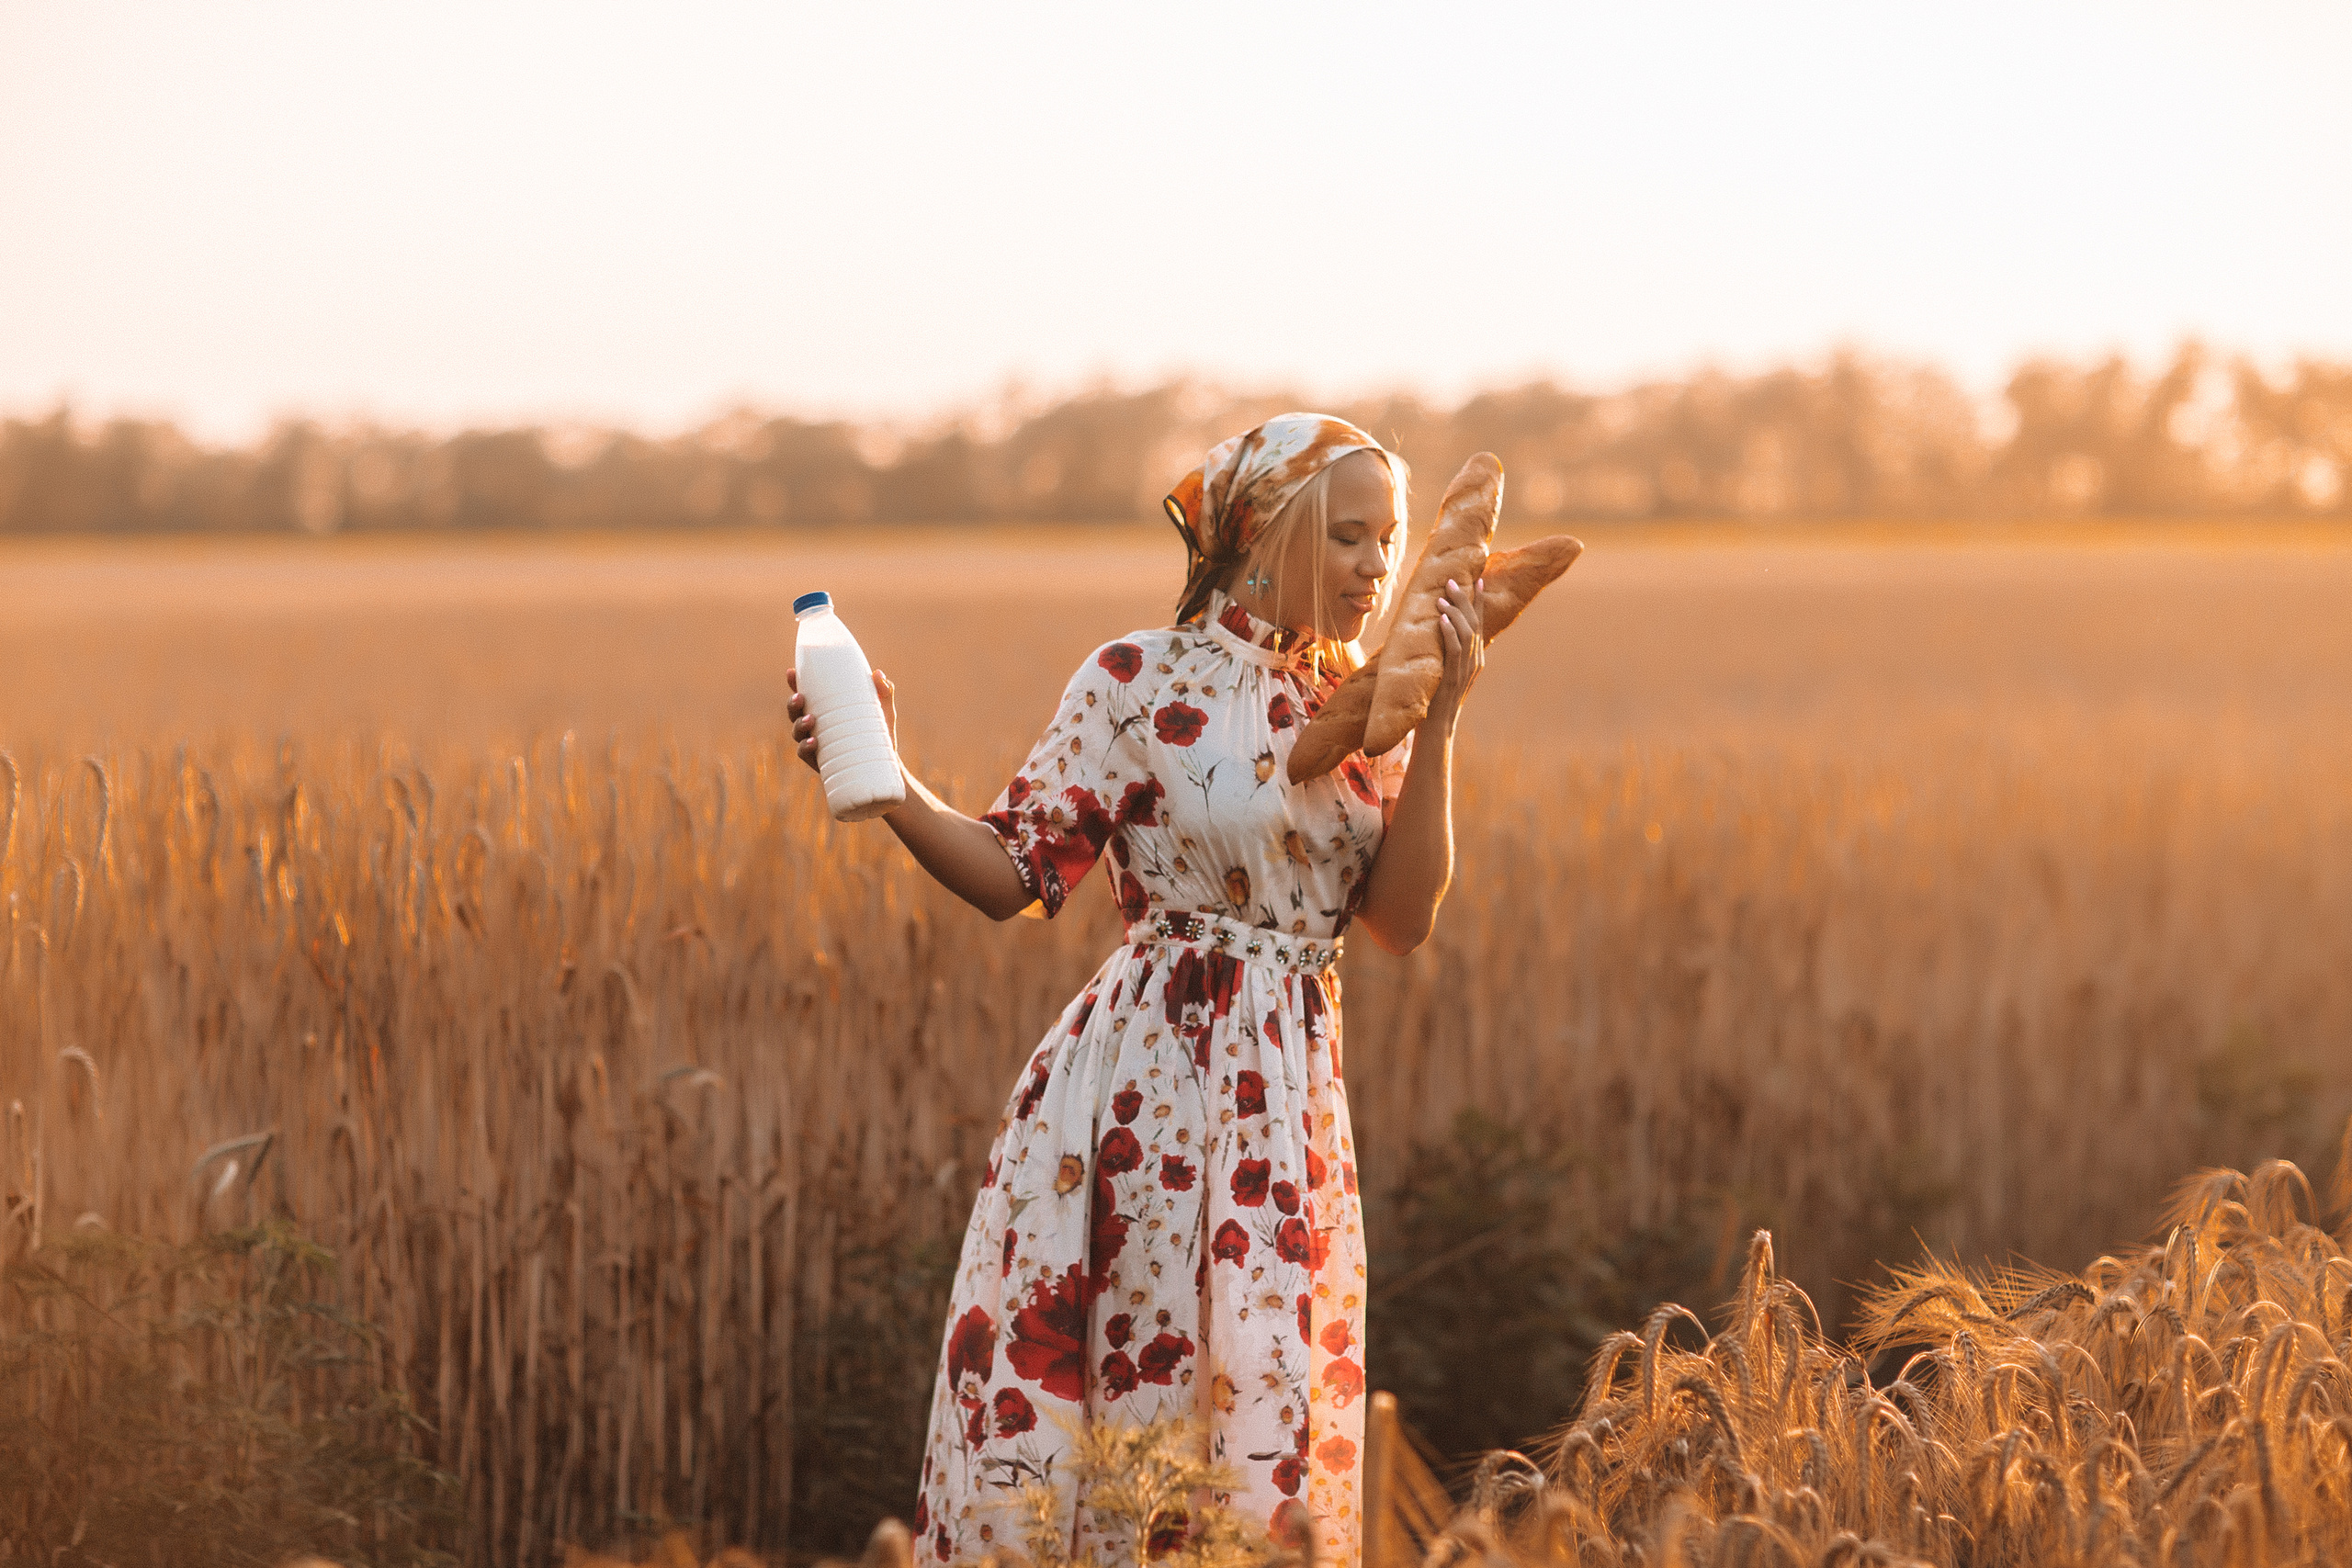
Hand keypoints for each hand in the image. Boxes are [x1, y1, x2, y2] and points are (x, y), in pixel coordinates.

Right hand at [787, 667, 898, 773]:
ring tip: (810, 720)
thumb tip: (878, 674)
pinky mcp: (820, 761)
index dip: (794, 684)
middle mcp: (815, 726)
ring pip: (797, 733)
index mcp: (824, 710)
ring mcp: (816, 744)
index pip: (804, 694)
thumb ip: (883, 691)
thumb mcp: (884, 709)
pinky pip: (806, 755)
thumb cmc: (880, 731)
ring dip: (799, 725)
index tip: (791, 672)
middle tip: (801, 698)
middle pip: (794, 713)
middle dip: (792, 704)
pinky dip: (806, 747)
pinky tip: (813, 742)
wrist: (887, 765)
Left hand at [1424, 576, 1485, 729]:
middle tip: (1454, 581)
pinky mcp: (1452, 678)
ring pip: (1467, 634)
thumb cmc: (1434, 703)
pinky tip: (1442, 619)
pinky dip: (1449, 632)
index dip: (1479, 602)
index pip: (1479, 624)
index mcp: (1475, 660)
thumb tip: (1434, 631)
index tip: (1479, 579)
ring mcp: (1466, 671)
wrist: (1437, 731)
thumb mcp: (1443, 673)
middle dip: (1466, 600)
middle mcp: (1474, 662)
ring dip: (1456, 612)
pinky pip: (1455, 650)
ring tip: (1444, 596)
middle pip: (1475, 624)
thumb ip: (1445, 654)